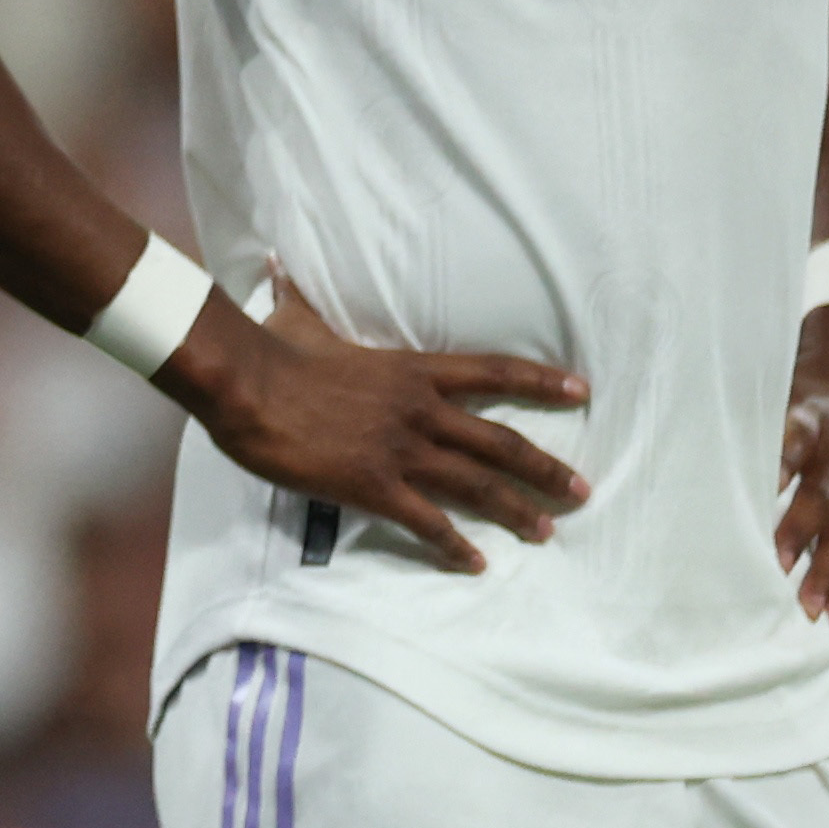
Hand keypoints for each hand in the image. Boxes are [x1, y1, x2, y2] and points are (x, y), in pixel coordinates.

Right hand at [172, 273, 592, 575]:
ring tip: (547, 530)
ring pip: (478, 484)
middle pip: (500, 441)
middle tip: (581, 490)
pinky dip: (455, 545)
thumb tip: (273, 264)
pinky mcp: (375, 485)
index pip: (492, 372)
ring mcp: (401, 450)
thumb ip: (296, 296)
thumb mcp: (295, 317)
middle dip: (545, 468)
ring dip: (518, 510)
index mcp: (410, 369)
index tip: (581, 390)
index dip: (541, 381)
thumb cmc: (273, 349)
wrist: (247, 383)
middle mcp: (419, 410)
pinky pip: (428, 521)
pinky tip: (476, 563)